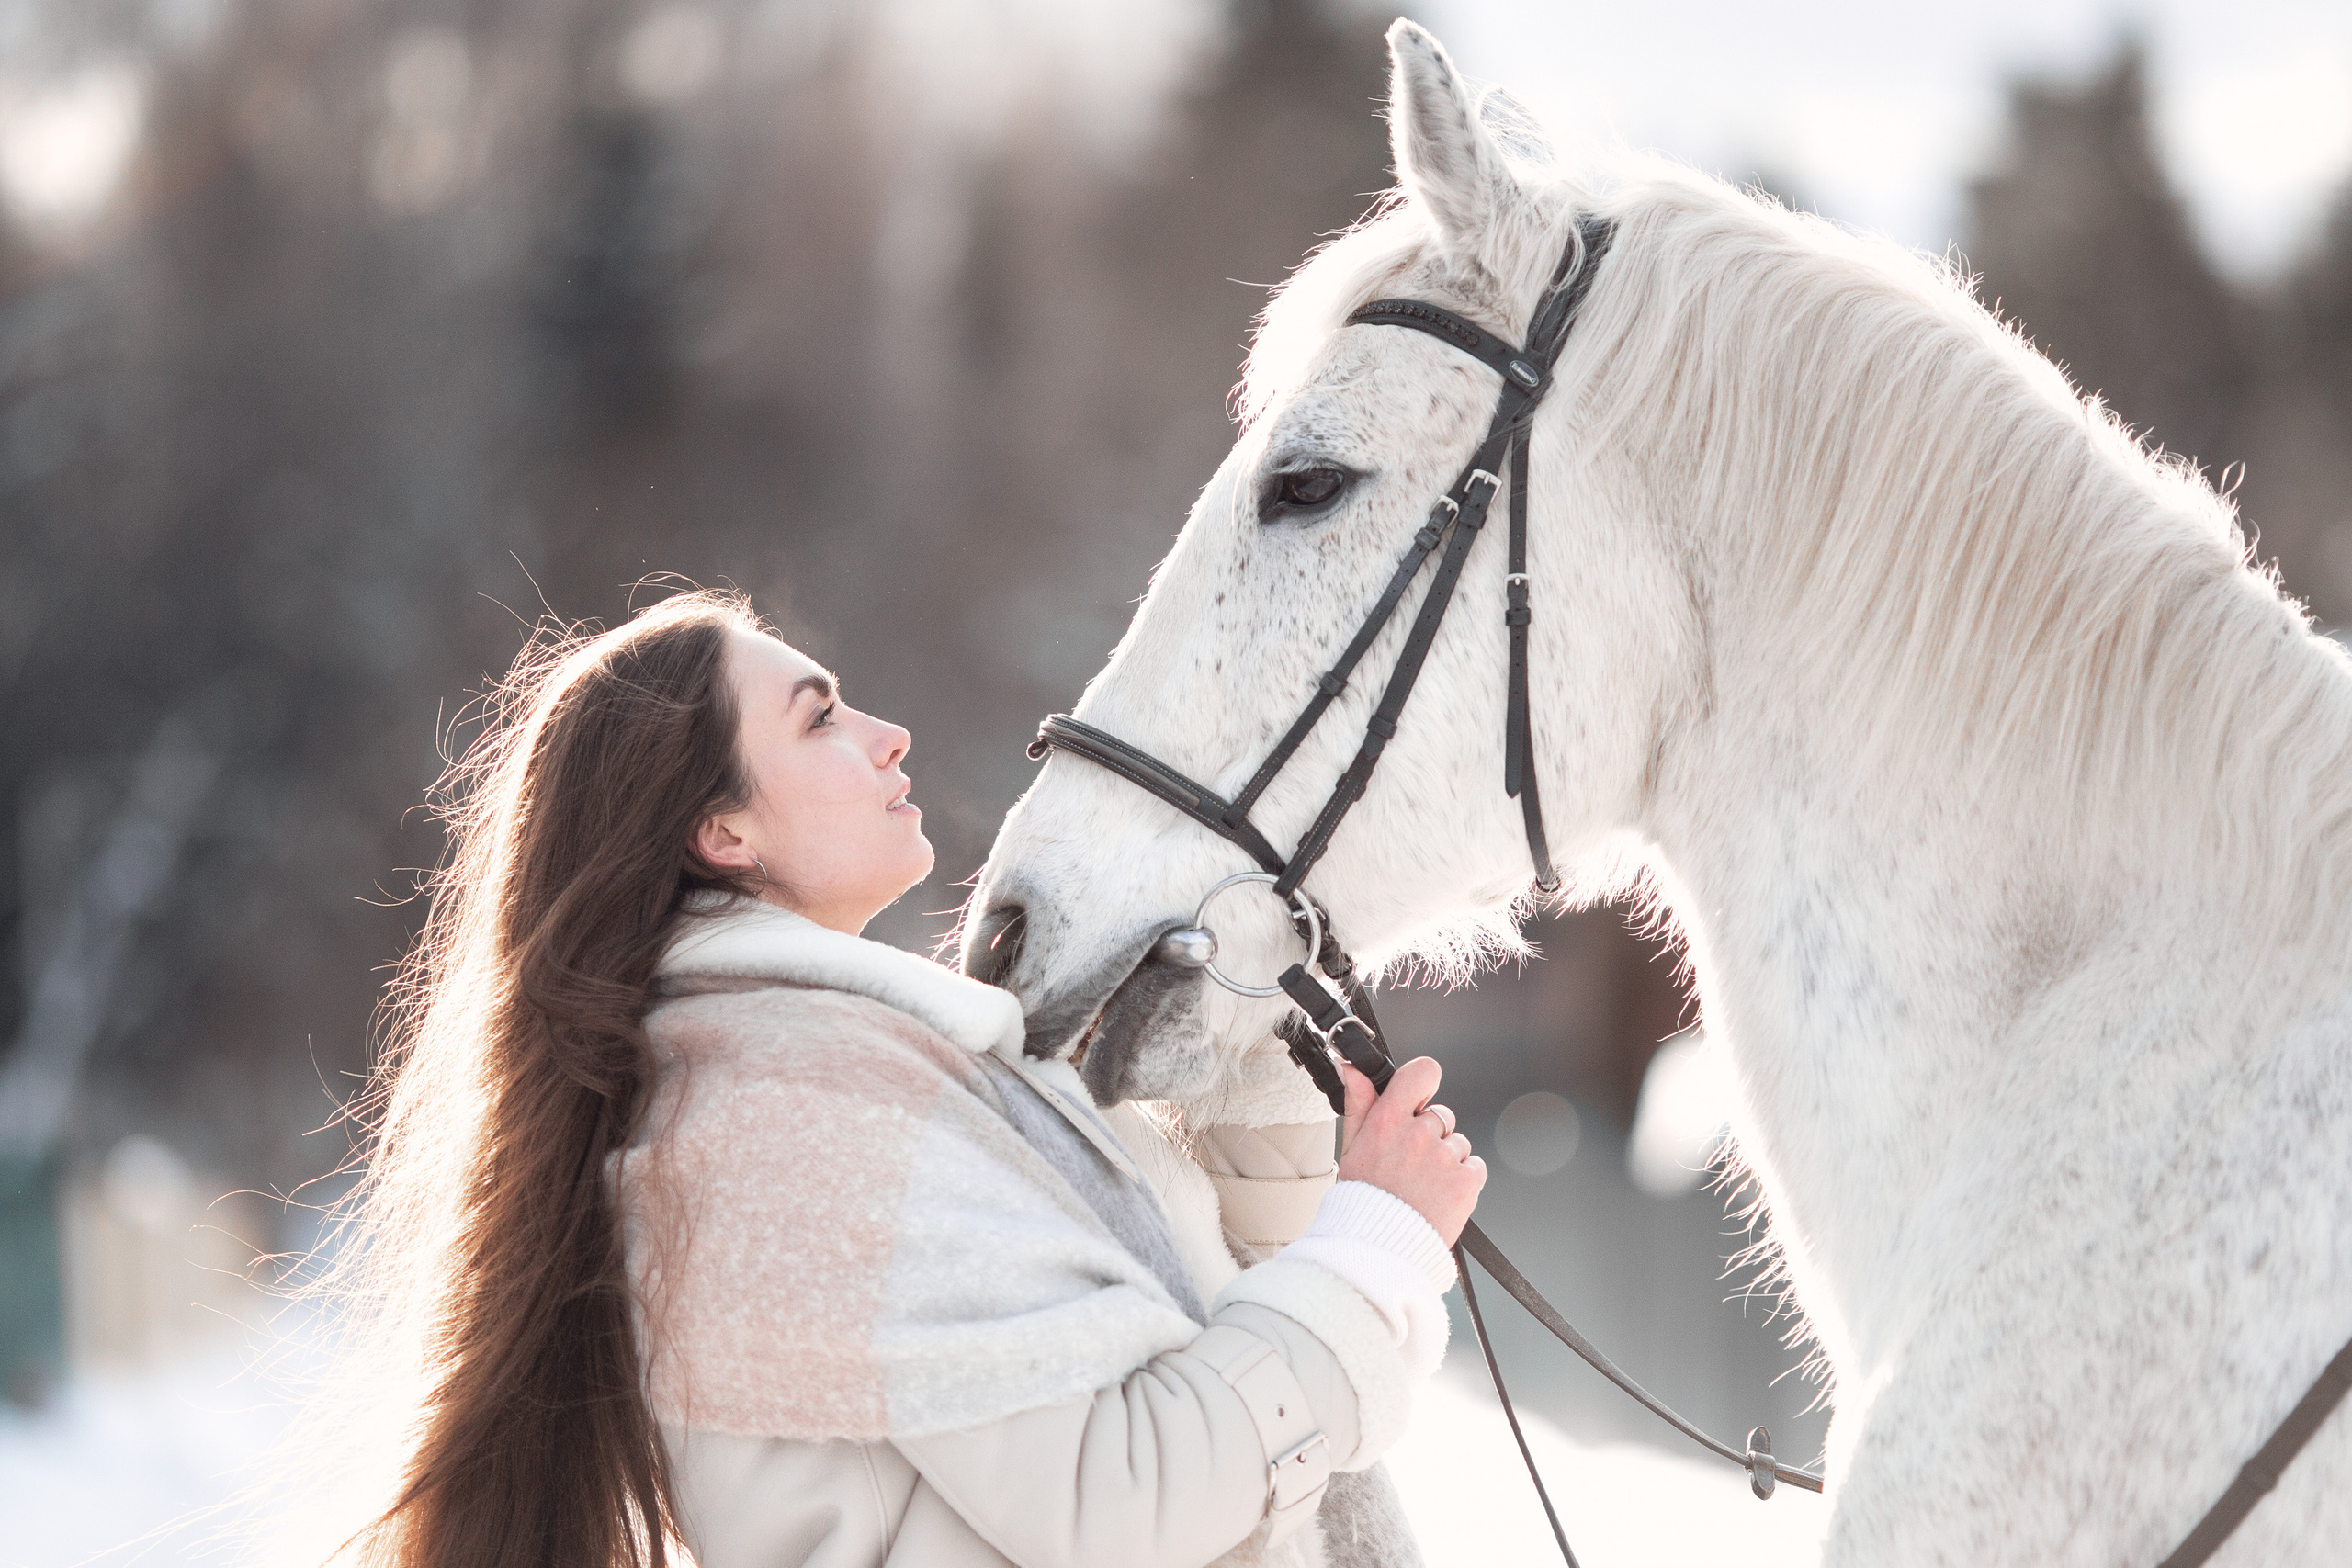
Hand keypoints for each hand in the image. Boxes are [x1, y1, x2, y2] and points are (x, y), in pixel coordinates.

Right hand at [1334, 1056, 1484, 1244]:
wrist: (1379, 1249)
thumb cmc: (1363, 1200)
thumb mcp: (1353, 1147)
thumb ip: (1358, 1102)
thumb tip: (1351, 1069)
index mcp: (1387, 1121)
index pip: (1421, 1073)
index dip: (1424, 1081)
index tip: (1419, 1098)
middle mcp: (1417, 1135)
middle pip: (1441, 1115)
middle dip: (1431, 1134)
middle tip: (1410, 1164)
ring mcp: (1444, 1158)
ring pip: (1458, 1143)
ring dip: (1446, 1160)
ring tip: (1422, 1186)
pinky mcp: (1466, 1182)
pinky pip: (1475, 1166)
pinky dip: (1463, 1180)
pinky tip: (1439, 1195)